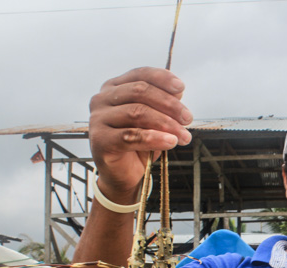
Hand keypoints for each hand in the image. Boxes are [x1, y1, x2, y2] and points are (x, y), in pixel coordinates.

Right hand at [88, 67, 192, 202]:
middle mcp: (102, 99)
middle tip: (188, 118)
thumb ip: (163, 104)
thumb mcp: (155, 120)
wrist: (124, 174)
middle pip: (140, 92)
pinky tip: (171, 142)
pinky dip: (155, 138)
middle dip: (169, 104)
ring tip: (184, 136)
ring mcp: (98, 119)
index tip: (181, 88)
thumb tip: (178, 91)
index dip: (162, 78)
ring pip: (137, 113)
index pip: (139, 75)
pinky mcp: (100, 140)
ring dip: (166, 124)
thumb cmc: (139, 144)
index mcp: (114, 88)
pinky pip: (131, 136)